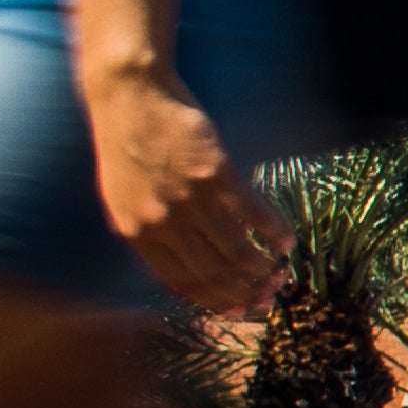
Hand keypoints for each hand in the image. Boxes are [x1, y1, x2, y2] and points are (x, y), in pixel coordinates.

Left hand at [87, 64, 285, 315]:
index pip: (182, 283)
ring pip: (235, 250)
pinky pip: (252, 213)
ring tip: (280, 273)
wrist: (129, 97)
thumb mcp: (121, 199)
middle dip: (246, 292)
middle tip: (269, 297)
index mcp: (137, 234)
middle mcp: (163, 223)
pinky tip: (286, 241)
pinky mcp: (216, 173)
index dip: (215, 302)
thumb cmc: (124, 145)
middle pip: (214, 272)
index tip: (239, 310)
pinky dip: (273, 231)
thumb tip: (174, 265)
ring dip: (263, 268)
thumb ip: (145, 234)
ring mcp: (190, 199)